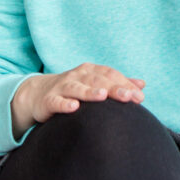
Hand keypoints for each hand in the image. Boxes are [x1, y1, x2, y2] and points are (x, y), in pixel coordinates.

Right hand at [11, 63, 144, 138]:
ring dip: (89, 92)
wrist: (37, 94)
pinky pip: (56, 101)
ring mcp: (62, 87)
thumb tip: (142, 84)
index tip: (140, 96)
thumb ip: (117, 84)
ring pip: (77, 88)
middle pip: (97, 80)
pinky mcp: (48, 100)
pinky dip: (64, 104)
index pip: (110, 75)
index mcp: (90, 71)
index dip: (125, 84)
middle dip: (114, 88)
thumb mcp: (94, 84)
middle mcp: (77, 76)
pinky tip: (73, 107)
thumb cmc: (73, 90)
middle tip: (129, 97)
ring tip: (102, 96)